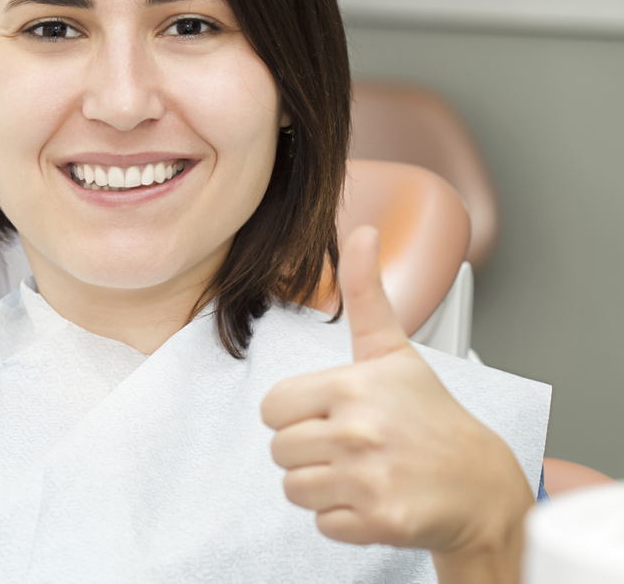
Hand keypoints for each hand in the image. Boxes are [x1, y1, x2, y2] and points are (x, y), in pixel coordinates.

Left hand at [260, 226, 533, 583]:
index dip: (296, 413)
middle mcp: (358, 431)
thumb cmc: (431, 417)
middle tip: (351, 446)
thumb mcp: (393, 351)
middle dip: (309, 450)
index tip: (330, 414)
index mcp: (352, 386)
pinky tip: (373, 497)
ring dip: (322, 485)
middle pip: (280, 450)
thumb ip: (366, 293)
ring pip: (294, 487)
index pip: (273, 408)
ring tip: (360, 470)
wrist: (483, 485)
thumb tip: (363, 233)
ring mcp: (368, 478)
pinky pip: (321, 522)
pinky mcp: (378, 520)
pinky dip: (343, 517)